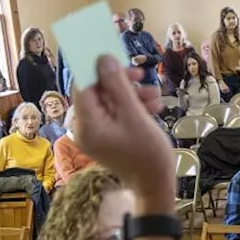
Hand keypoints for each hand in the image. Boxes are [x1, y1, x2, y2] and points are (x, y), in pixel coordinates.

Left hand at [72, 55, 174, 210]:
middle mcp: (86, 128)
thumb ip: (118, 85)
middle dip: (120, 82)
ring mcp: (97, 133)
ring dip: (131, 94)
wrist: (157, 185)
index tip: (111, 53)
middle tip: (140, 73)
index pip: (82, 86)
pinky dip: (132, 107)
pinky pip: (116, 114)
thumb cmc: (147, 153)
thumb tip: (103, 59)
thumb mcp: (134, 115)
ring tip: (154, 94)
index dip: (95, 67)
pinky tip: (152, 105)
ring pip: (110, 101)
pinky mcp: (108, 136)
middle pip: (97, 92)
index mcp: (86, 124)